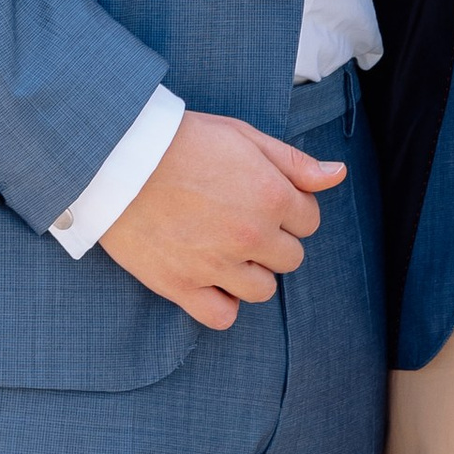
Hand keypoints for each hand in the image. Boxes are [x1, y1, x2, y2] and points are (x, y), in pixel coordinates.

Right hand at [100, 109, 342, 326]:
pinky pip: (222, 316)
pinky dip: (222, 305)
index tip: (262, 198)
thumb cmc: (181, 139)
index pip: (308, 221)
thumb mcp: (243, 136)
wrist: (116, 155)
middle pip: (290, 258)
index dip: (288, 209)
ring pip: (263, 290)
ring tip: (224, 250)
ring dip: (251, 273)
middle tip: (240, 221)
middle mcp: (250, 235)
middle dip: (273, 241)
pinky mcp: (180, 285)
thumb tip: (338, 175)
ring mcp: (216, 264)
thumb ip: (294, 161)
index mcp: (271, 196)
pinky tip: (211, 282)